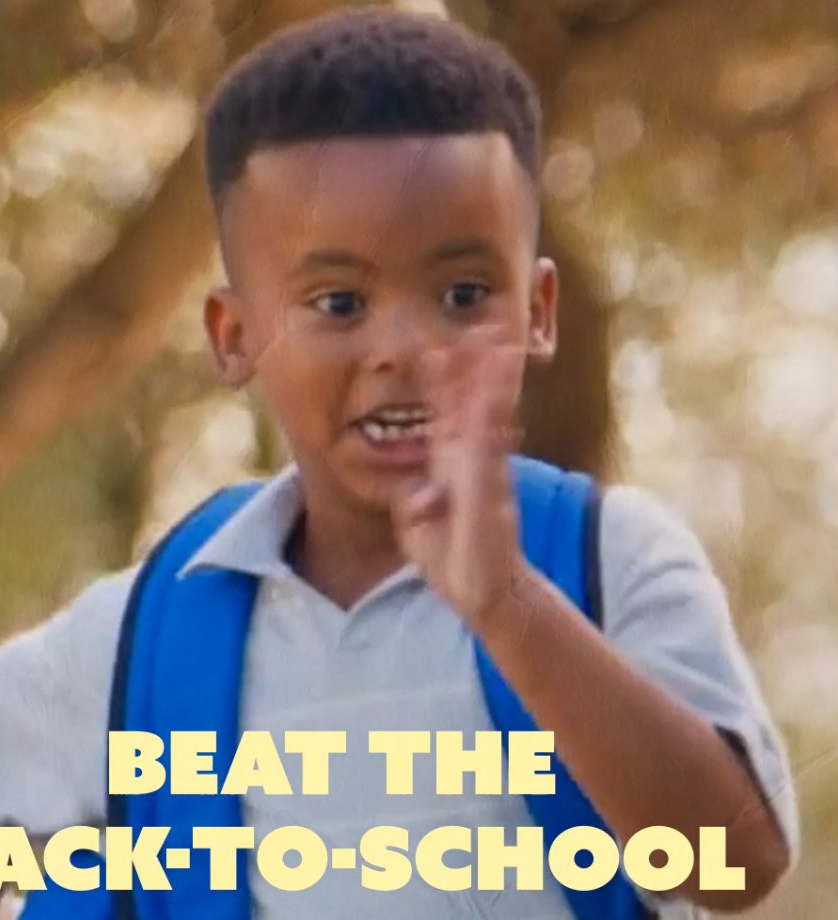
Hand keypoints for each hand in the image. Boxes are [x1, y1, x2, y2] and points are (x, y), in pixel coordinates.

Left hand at [391, 326, 537, 633]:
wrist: (480, 593)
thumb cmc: (452, 560)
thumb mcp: (419, 527)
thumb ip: (416, 505)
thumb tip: (421, 496)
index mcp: (449, 466)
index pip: (444, 415)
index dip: (440, 383)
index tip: (436, 350)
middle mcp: (469, 461)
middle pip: (471, 402)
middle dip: (474, 365)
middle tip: (479, 325)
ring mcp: (483, 469)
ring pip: (489, 413)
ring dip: (493, 376)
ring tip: (499, 338)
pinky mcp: (490, 483)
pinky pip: (493, 439)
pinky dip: (497, 409)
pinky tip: (502, 382)